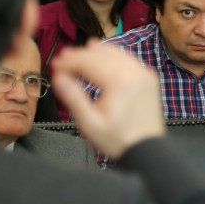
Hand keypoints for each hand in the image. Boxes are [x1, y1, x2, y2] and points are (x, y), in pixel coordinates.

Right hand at [51, 41, 164, 157]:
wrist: (147, 150)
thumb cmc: (118, 140)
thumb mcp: (90, 124)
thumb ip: (73, 98)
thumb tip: (58, 77)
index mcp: (119, 82)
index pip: (88, 63)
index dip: (69, 62)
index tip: (55, 66)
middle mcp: (134, 72)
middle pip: (101, 55)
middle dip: (80, 56)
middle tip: (62, 58)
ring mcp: (144, 74)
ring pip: (116, 54)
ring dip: (96, 53)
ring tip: (79, 53)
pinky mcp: (149, 79)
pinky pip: (128, 60)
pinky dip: (113, 56)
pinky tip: (102, 56)